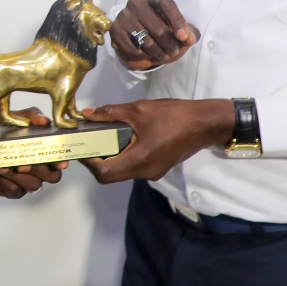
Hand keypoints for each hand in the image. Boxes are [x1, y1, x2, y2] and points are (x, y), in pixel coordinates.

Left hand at [0, 107, 64, 198]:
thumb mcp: (15, 117)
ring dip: (20, 176)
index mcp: (43, 152)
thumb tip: (44, 121)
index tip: (59, 162)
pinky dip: (7, 182)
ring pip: (33, 185)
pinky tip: (0, 171)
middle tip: (26, 163)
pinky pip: (15, 191)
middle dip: (40, 170)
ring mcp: (25, 181)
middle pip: (51, 176)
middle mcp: (37, 169)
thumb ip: (32, 116)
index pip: (60, 162)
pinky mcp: (10, 190)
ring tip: (5, 165)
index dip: (61, 162)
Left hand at [79, 99, 232, 183]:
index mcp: (139, 160)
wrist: (204, 123)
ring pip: (122, 173)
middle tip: (90, 141)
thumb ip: (111, 113)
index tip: (82, 145)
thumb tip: (87, 114)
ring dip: (109, 159)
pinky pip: (133, 168)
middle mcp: (144, 173)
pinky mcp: (158, 169)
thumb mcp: (139, 109)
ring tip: (103, 138)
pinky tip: (122, 140)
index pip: (103, 173)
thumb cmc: (173, 116)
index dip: (89, 161)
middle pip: (110, 176)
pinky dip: (122, 157)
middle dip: (96, 160)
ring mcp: (152, 173)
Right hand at [110, 0, 200, 70]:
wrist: (136, 32)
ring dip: (158, 53)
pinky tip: (147, 55)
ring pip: (146, 41)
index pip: (166, 4)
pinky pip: (133, 49)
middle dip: (170, 44)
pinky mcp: (115, 29)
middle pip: (157, 28)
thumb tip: (189, 38)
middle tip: (175, 52)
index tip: (185, 37)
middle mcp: (136, 3)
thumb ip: (189, 31)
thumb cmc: (160, 25)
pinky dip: (143, 56)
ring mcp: (124, 15)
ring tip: (164, 56)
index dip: (177, 21)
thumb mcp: (176, 26)